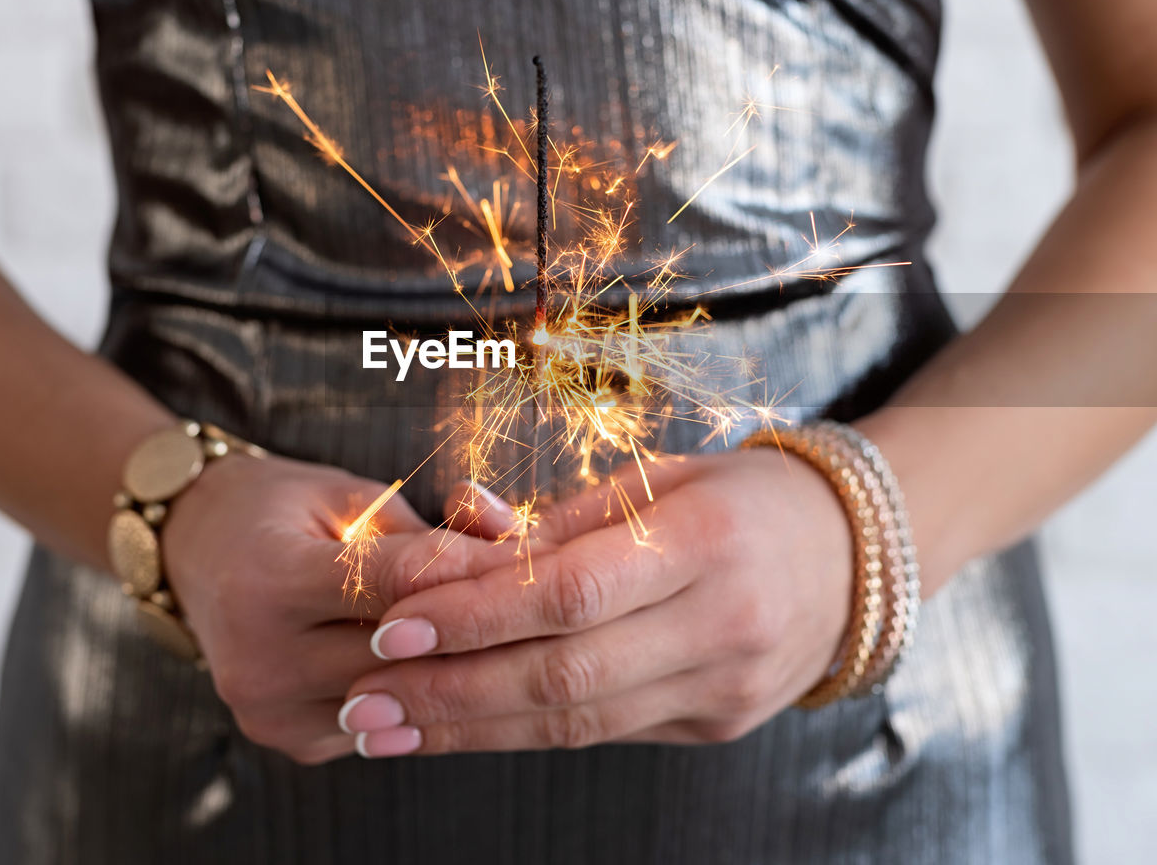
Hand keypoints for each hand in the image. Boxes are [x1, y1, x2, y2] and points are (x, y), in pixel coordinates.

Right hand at [160, 451, 513, 763]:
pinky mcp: (292, 740)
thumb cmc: (283, 510)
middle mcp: (259, 659)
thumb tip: (518, 553)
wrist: (200, 552)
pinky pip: (385, 720)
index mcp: (266, 582)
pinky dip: (426, 689)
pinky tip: (461, 659)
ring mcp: (271, 712)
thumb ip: (423, 535)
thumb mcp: (348, 497)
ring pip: (403, 697)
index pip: (394, 583)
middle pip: (405, 654)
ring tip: (516, 628)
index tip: (533, 556)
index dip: (471, 569)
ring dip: (462, 665)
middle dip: (480, 625)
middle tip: (546, 599)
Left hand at [335, 449, 852, 755]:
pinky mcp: (717, 725)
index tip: (389, 628)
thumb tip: (450, 536)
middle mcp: (722, 625)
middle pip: (563, 675)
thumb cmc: (738, 498)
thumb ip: (554, 520)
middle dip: (450, 693)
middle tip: (359, 702)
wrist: (852, 556)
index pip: (569, 592)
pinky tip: (459, 725)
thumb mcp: (656, 478)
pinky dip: (523, 730)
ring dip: (470, 728)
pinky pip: (603, 732)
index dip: (473, 616)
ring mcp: (726, 689)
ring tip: (384, 728)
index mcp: (705, 541)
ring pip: (576, 722)